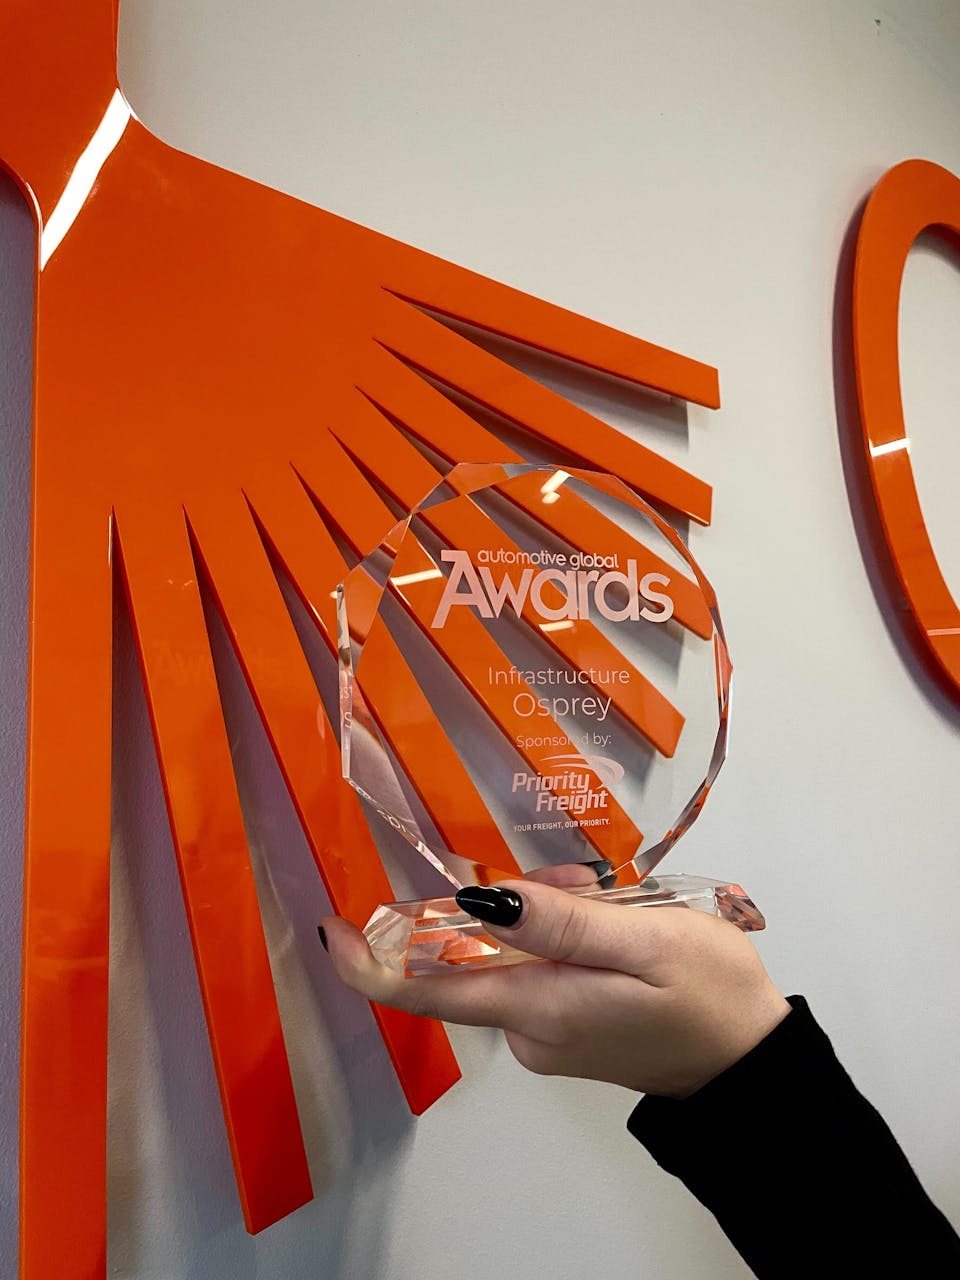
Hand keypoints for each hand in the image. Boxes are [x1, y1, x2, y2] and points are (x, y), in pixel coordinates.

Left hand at [321, 870, 790, 1098]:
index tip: (334, 928)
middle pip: (480, 949)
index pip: (427, 990)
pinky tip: (611, 923)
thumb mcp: (644, 942)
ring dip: (549, 911)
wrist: (753, 1062)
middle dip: (518, 900)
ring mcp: (544, 1032)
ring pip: (514, 949)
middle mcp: (525, 1028)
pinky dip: (563, 934)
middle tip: (592, 884)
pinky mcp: (563, 1027)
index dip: (373, 962)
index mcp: (537, 1008)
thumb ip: (561, 922)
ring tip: (616, 903)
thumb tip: (479, 904)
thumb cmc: (708, 995)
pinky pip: (538, 967)